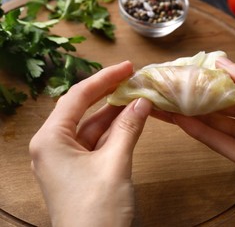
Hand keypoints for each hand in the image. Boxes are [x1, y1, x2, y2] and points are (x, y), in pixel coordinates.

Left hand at [29, 61, 151, 226]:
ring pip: (92, 126)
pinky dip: (115, 131)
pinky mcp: (80, 171)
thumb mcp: (115, 164)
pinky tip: (132, 120)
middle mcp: (53, 147)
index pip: (77, 98)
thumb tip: (142, 101)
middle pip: (83, 110)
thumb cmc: (97, 211)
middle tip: (132, 78)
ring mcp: (66, 160)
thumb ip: (128, 128)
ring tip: (138, 96)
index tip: (126, 67)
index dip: (103, 79)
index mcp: (50, 140)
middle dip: (108, 94)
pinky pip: (98, 143)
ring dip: (115, 113)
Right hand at [155, 58, 234, 225]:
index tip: (185, 69)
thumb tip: (219, 60)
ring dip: (189, 112)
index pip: (231, 82)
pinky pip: (217, 141)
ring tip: (163, 101)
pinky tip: (178, 120)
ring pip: (213, 121)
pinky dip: (197, 131)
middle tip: (167, 86)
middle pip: (219, 102)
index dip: (209, 76)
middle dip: (194, 94)